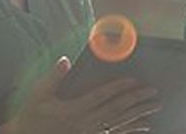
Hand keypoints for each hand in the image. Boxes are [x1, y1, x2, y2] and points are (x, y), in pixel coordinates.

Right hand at [0, 56, 161, 133]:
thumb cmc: (31, 116)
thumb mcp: (38, 94)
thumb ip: (53, 77)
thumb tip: (65, 60)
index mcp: (74, 110)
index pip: (101, 97)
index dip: (119, 88)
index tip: (134, 81)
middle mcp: (85, 123)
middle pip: (116, 110)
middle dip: (136, 100)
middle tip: (153, 92)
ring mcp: (90, 133)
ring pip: (120, 123)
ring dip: (139, 114)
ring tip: (154, 106)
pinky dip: (131, 129)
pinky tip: (143, 125)